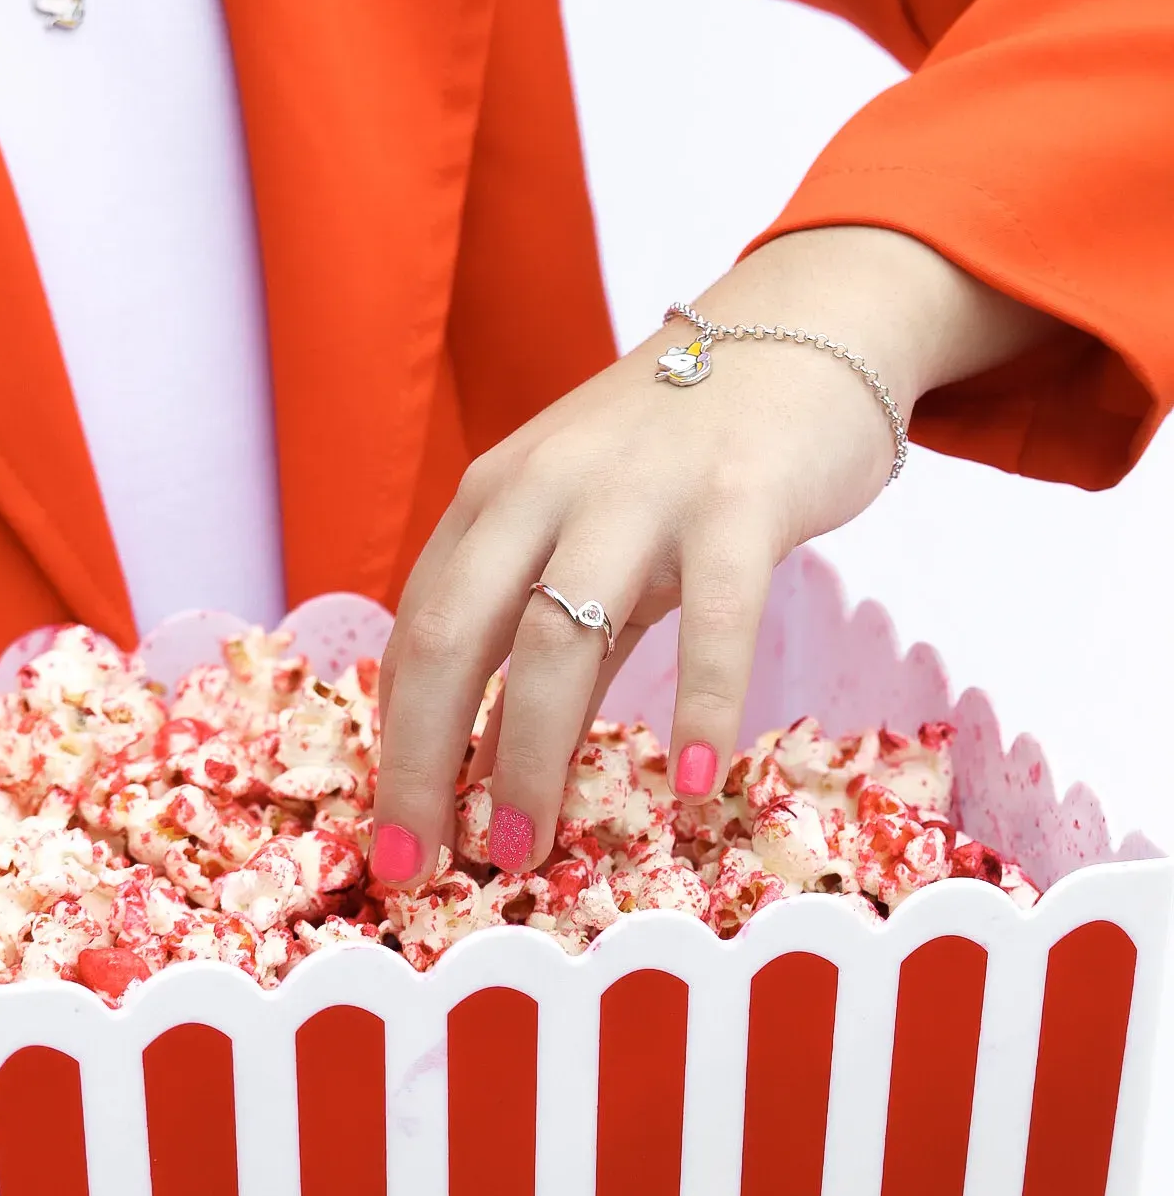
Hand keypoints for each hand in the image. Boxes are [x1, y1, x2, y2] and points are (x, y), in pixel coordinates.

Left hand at [369, 226, 1053, 882]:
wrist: (801, 328)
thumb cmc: (683, 450)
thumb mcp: (590, 529)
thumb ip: (545, 631)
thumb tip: (498, 769)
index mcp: (496, 493)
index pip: (419, 628)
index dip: (395, 740)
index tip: (393, 837)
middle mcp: (544, 484)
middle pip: (450, 633)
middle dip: (421, 761)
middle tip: (418, 867)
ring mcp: (638, 488)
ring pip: (557, 635)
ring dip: (530, 755)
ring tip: (526, 849)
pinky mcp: (738, 496)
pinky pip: (711, 615)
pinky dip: (698, 704)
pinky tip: (692, 783)